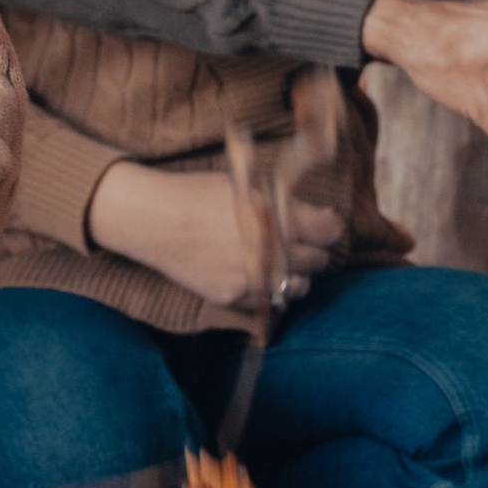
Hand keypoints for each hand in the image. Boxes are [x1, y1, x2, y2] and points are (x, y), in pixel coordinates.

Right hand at [88, 156, 343, 311]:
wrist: (157, 220)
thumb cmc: (200, 194)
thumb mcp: (248, 187)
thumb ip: (286, 204)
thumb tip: (321, 216)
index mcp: (277, 219)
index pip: (328, 230)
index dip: (330, 225)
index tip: (325, 223)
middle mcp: (270, 252)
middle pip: (317, 259)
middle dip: (312, 248)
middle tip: (300, 241)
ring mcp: (253, 278)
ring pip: (298, 286)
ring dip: (296, 274)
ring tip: (281, 263)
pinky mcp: (234, 296)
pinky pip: (268, 301)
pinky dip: (268, 289)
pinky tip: (257, 274)